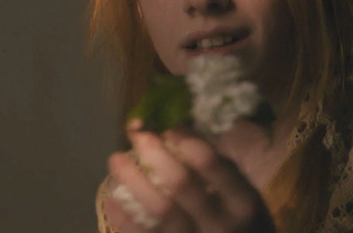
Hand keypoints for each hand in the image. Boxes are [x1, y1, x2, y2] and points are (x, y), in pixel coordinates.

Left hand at [104, 122, 275, 231]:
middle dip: (155, 154)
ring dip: (133, 181)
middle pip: (181, 183)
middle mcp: (220, 224)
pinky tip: (111, 200)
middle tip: (136, 136)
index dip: (187, 141)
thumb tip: (176, 130)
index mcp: (242, 200)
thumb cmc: (239, 221)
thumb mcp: (241, 194)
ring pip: (159, 210)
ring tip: (116, 160)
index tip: (168, 128)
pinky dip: (124, 219)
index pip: (212, 164)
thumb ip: (216, 165)